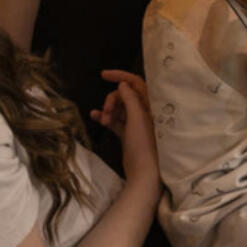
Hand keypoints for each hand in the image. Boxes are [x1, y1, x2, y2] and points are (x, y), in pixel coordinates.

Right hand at [91, 70, 157, 189]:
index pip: (136, 82)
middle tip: (107, 112)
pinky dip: (106, 118)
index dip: (121, 76)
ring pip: (119, 108)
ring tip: (103, 120)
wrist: (143, 172)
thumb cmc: (143, 143)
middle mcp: (146, 111)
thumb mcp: (137, 117)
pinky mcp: (129, 134)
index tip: (103, 74)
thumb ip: (130, 98)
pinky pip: (116, 121)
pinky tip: (94, 117)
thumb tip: (123, 84)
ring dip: (108, 110)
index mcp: (151, 105)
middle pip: (125, 95)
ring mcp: (137, 123)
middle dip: (112, 100)